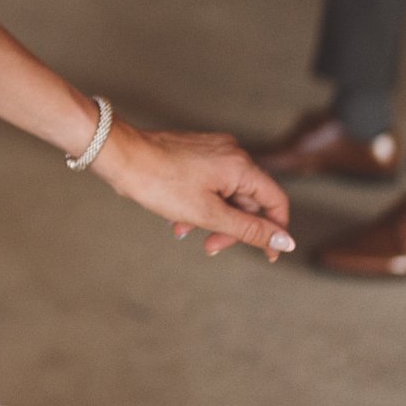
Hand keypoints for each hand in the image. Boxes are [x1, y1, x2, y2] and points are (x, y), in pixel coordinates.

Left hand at [92, 123, 294, 260]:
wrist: (120, 155)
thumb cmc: (160, 182)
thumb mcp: (209, 214)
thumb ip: (250, 229)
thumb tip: (285, 242)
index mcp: (241, 165)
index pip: (275, 200)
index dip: (275, 231)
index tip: (267, 255)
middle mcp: (231, 152)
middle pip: (249, 199)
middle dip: (232, 227)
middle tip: (211, 246)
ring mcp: (212, 150)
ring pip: (225, 193)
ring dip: (211, 218)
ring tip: (183, 231)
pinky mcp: (195, 151)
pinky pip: (209, 183)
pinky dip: (199, 203)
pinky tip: (176, 219)